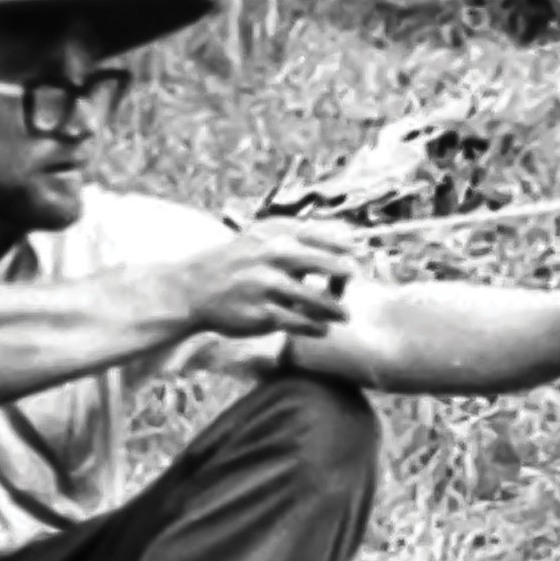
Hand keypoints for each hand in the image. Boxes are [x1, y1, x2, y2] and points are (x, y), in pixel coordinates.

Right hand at [180, 218, 358, 337]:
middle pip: (328, 264)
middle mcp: (274, 255)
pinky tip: (320, 327)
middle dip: (347, 275)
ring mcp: (268, 285)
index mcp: (277, 233)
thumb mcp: (265, 236)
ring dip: (336, 309)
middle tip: (354, 282)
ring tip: (343, 315)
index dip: (348, 245)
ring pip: (318, 299)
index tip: (362, 253)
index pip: (324, 235)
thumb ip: (302, 234)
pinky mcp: (263, 314)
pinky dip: (316, 326)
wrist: (197, 287)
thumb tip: (350, 236)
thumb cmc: (241, 261)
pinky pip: (301, 322)